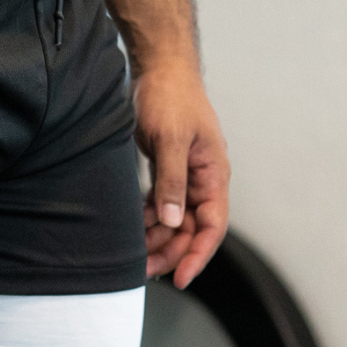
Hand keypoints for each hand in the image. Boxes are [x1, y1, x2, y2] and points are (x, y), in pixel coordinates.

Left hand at [132, 61, 229, 288]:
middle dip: (171, 252)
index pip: (212, 225)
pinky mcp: (167, 168)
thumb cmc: (170, 97)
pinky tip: (132, 230)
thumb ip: (172, 181)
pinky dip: (148, 219)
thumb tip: (171, 220)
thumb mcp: (170, 140)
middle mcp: (203, 179)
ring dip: (157, 238)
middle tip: (144, 271)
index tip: (180, 278)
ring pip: (174, 219)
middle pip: (191, 228)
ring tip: (134, 255)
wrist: (159, 68)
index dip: (198, 254)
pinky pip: (161, 203)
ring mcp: (185, 174)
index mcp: (214, 174)